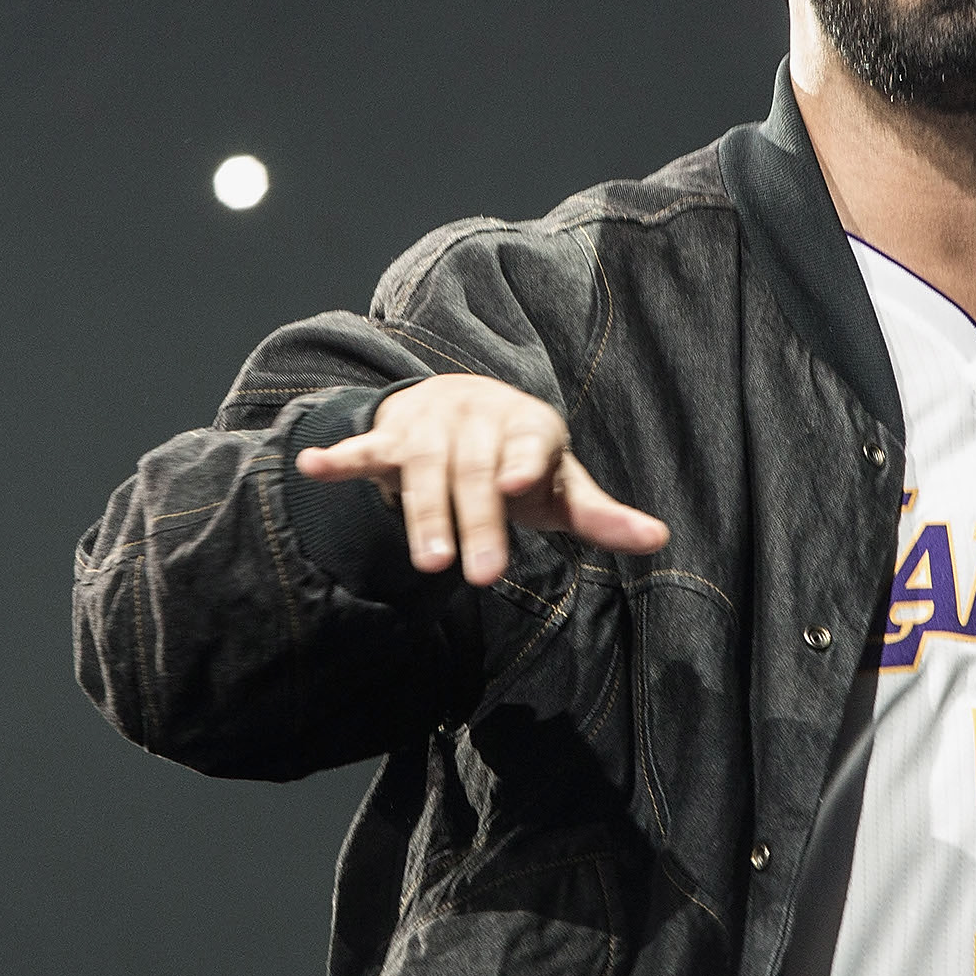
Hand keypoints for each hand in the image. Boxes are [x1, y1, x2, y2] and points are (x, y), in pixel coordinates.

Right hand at [293, 374, 669, 586]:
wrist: (467, 400)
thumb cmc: (522, 457)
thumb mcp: (562, 483)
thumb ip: (600, 515)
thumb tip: (660, 538)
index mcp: (530, 427)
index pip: (530, 446)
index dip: (524, 464)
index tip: (520, 487)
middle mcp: (480, 420)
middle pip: (476, 474)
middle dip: (477, 523)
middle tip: (478, 575)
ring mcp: (433, 426)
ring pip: (424, 469)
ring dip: (423, 513)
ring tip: (427, 562)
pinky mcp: (392, 435)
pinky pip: (366, 445)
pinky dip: (341, 455)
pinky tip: (314, 465)